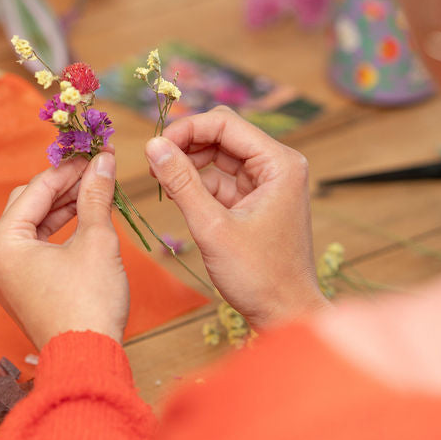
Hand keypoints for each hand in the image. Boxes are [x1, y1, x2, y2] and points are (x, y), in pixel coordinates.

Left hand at [0, 153, 128, 348]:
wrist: (85, 360)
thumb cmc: (88, 303)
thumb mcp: (96, 240)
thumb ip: (96, 195)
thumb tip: (103, 161)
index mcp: (1, 240)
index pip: (37, 189)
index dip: (70, 168)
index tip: (96, 153)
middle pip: (29, 204)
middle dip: (64, 186)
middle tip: (97, 170)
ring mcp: (3, 276)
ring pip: (32, 226)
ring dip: (63, 208)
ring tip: (95, 191)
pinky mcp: (19, 289)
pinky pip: (34, 248)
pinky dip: (58, 232)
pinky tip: (84, 220)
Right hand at [145, 106, 327, 329]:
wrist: (286, 315)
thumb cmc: (259, 277)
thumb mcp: (212, 227)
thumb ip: (181, 183)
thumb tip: (154, 146)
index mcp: (280, 164)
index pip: (226, 124)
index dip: (187, 129)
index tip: (155, 146)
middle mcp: (278, 166)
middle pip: (223, 135)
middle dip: (187, 143)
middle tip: (153, 161)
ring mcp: (268, 184)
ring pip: (220, 156)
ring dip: (190, 162)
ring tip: (161, 178)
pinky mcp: (256, 201)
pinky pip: (222, 179)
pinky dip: (198, 183)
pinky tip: (177, 194)